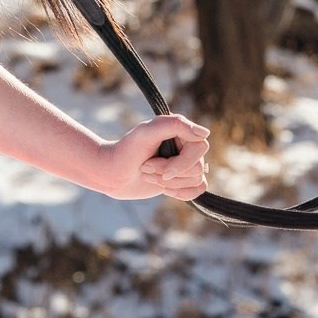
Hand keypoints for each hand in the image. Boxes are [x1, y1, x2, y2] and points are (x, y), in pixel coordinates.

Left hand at [95, 114, 209, 200]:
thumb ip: (175, 125)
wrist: (112, 172)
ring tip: (148, 174)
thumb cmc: (127, 149)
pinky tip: (163, 188)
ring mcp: (185, 164)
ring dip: (169, 183)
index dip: (182, 162)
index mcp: (181, 131)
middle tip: (146, 168)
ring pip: (196, 180)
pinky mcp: (183, 181)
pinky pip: (197, 190)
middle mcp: (186, 146)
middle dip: (169, 173)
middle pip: (198, 167)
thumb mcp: (146, 131)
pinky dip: (180, 193)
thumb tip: (205, 134)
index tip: (160, 168)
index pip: (200, 147)